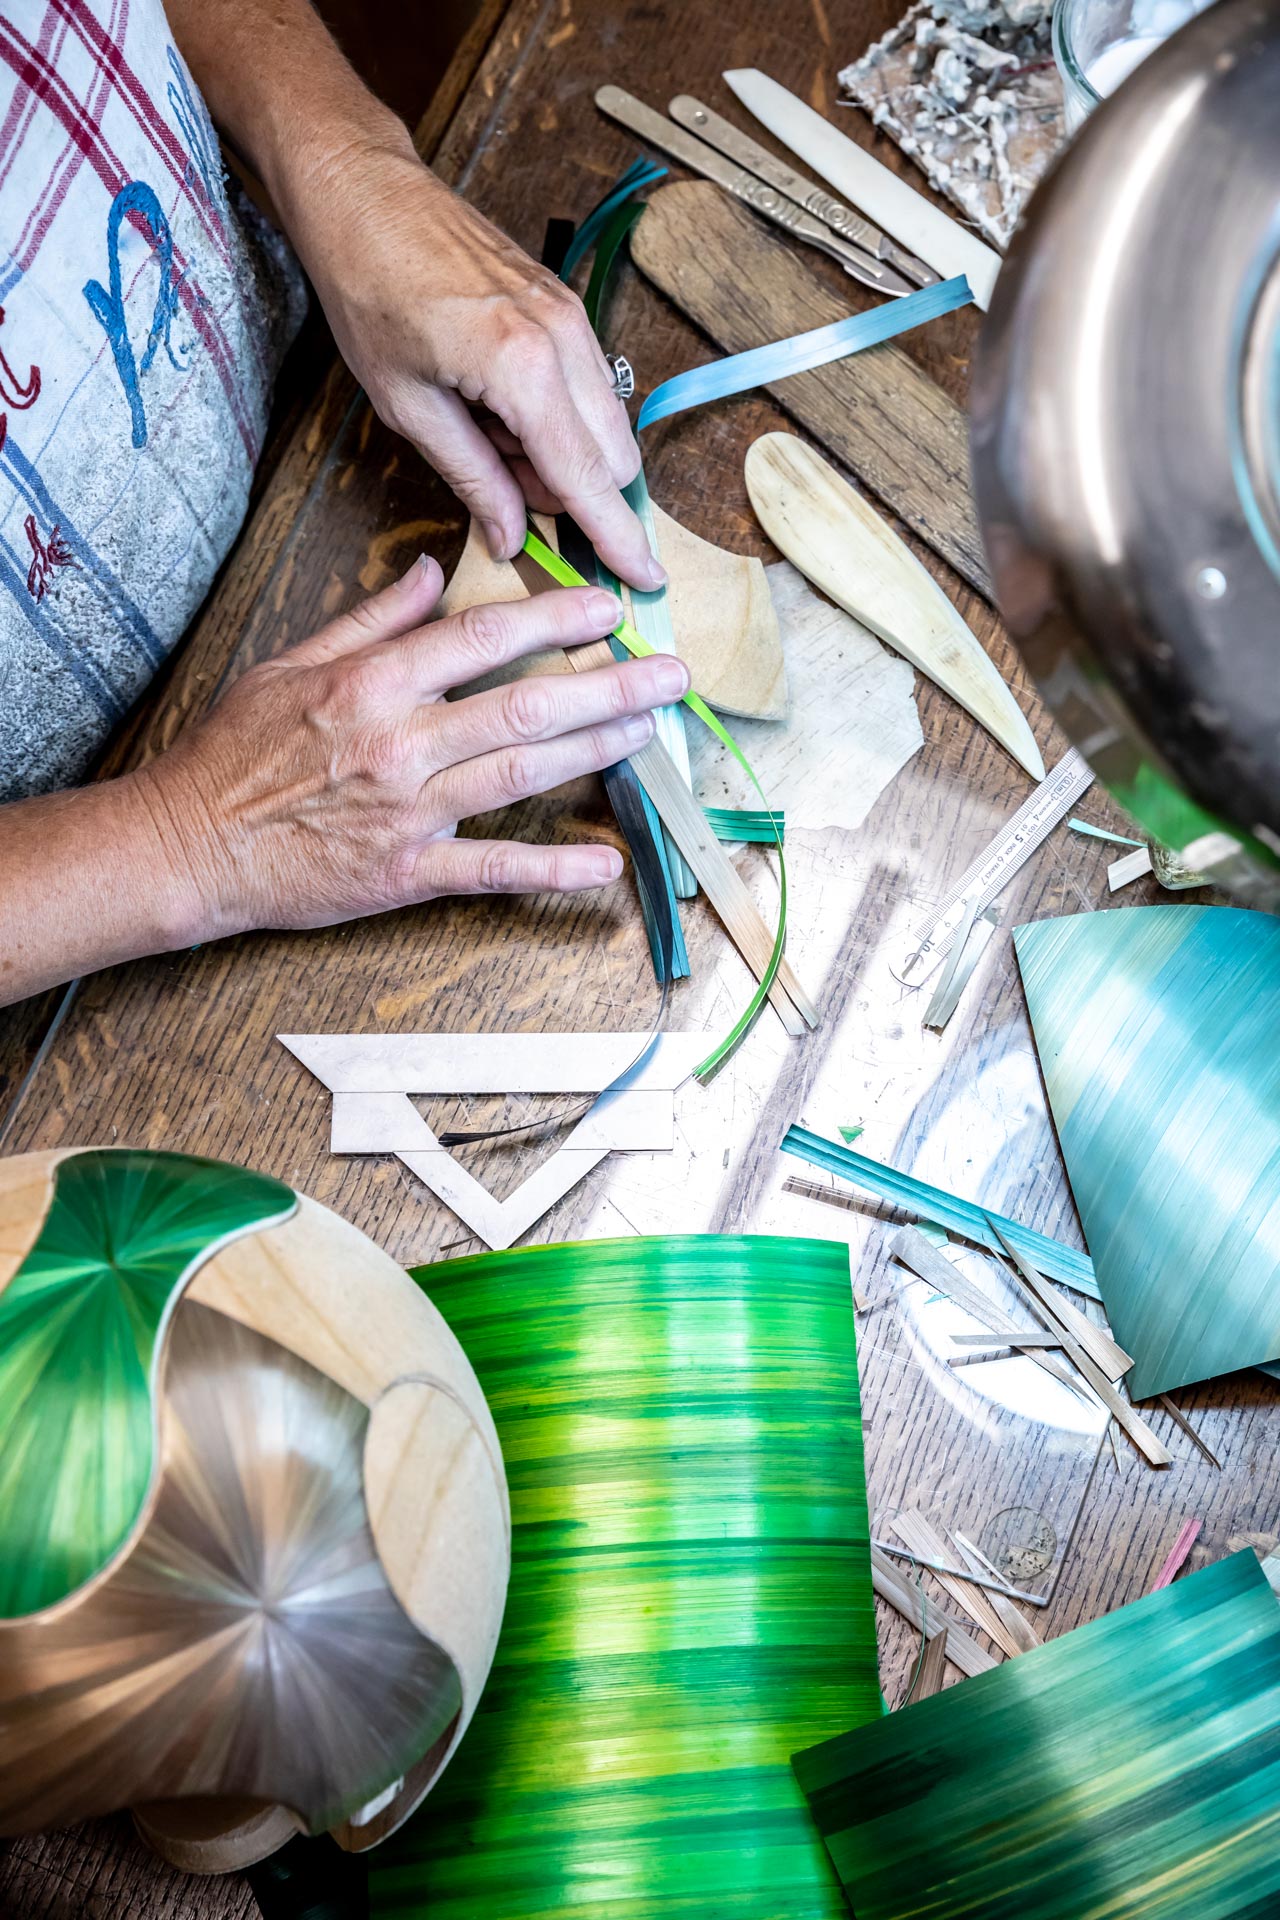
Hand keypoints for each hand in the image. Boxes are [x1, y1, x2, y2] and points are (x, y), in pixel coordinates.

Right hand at [133, 555, 687, 939]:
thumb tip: (429, 571)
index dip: (555, 619)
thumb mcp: (290, 664)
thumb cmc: (235, 753)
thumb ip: (369, 620)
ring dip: (597, 752)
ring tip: (652, 731)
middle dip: (609, 686)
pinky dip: (553, 869)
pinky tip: (607, 865)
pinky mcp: (406, 873)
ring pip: (522, 773)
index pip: (482, 639)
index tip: (609, 610)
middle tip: (670, 674)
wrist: (190, 844)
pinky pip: (493, 869)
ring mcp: (408, 812)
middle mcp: (399, 743)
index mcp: (371, 684)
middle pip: (525, 704)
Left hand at [285, 134, 659, 590]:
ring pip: (606, 424)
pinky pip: (589, 386)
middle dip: (573, 493)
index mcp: (522, 369)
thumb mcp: (408, 406)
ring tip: (487, 430)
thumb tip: (511, 535)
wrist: (364, 194)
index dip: (618, 538)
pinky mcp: (567, 305)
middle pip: (613, 458)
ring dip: (562, 453)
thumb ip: (472, 477)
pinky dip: (557, 416)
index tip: (647, 579)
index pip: (588, 479)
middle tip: (501, 482)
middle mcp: (563, 340)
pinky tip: (500, 402)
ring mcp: (572, 317)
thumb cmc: (369, 290)